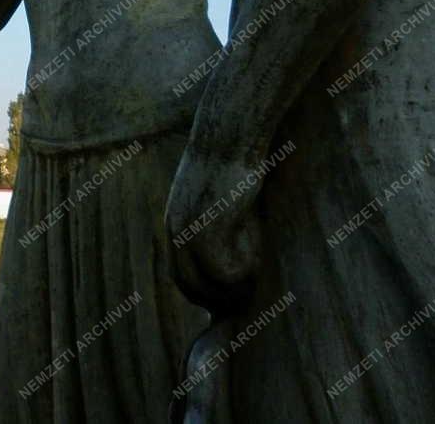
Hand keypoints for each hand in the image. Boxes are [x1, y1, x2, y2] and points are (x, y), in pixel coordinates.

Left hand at [165, 145, 262, 313]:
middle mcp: (175, 229)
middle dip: (218, 299)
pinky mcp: (207, 229)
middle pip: (189, 285)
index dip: (204, 292)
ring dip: (236, 287)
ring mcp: (189, 231)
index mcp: (175, 221)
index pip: (181, 275)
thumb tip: (240, 254)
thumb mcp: (220, 196)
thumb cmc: (233, 159)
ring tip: (259, 274)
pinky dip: (245, 270)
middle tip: (247, 300)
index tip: (228, 299)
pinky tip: (258, 249)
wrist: (230, 134)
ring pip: (208, 284)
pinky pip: (225, 272)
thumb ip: (223, 225)